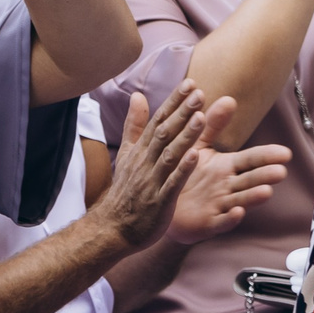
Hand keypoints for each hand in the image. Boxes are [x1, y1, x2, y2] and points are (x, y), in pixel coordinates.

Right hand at [86, 84, 213, 249]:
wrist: (113, 228)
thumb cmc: (125, 191)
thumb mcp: (126, 155)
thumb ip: (134, 125)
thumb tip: (138, 95)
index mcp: (139, 150)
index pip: (158, 120)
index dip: (174, 102)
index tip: (190, 84)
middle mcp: (145, 162)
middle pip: (164, 133)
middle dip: (182, 112)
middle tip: (199, 93)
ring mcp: (151, 181)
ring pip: (169, 154)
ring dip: (185, 136)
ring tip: (200, 117)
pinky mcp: (159, 201)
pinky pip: (171, 183)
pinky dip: (182, 169)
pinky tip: (195, 155)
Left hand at [164, 92, 291, 242]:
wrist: (164, 202)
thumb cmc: (185, 171)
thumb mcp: (198, 144)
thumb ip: (212, 124)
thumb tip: (229, 98)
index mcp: (226, 167)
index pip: (251, 160)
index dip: (266, 156)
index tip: (285, 153)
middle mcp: (228, 186)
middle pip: (250, 180)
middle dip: (265, 175)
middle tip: (281, 171)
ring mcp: (221, 205)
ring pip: (240, 200)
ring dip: (253, 196)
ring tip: (267, 191)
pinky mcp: (209, 223)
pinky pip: (221, 221)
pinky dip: (229, 218)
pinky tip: (237, 212)